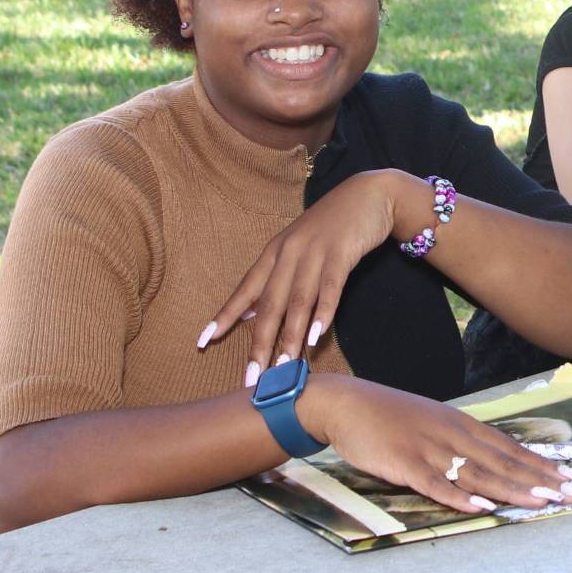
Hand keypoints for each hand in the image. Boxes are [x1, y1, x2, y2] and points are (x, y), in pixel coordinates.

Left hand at [201, 168, 415, 376]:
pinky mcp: (341, 253)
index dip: (224, 316)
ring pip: (298, 301)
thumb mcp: (296, 248)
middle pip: (270, 303)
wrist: (367, 195)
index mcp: (275, 253)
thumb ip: (273, 279)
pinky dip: (323, 313)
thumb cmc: (330, 227)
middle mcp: (289, 253)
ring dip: (290, 337)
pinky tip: (316, 337)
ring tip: (284, 368)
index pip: (245, 290)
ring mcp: (315, 252)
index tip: (204, 342)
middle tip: (253, 377)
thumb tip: (247, 314)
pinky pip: (330, 287)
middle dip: (259, 343)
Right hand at [300, 376, 571, 514]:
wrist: (347, 404)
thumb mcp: (434, 423)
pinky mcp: (405, 464)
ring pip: (479, 474)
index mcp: (462, 425)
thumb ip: (462, 442)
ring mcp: (430, 449)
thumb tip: (494, 462)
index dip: (543, 465)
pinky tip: (482, 508)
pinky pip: (436, 484)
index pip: (512, 448)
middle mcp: (453, 435)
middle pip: (505, 462)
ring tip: (545, 502)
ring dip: (514, 490)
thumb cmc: (392, 417)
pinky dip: (460, 497)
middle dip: (543, 480)